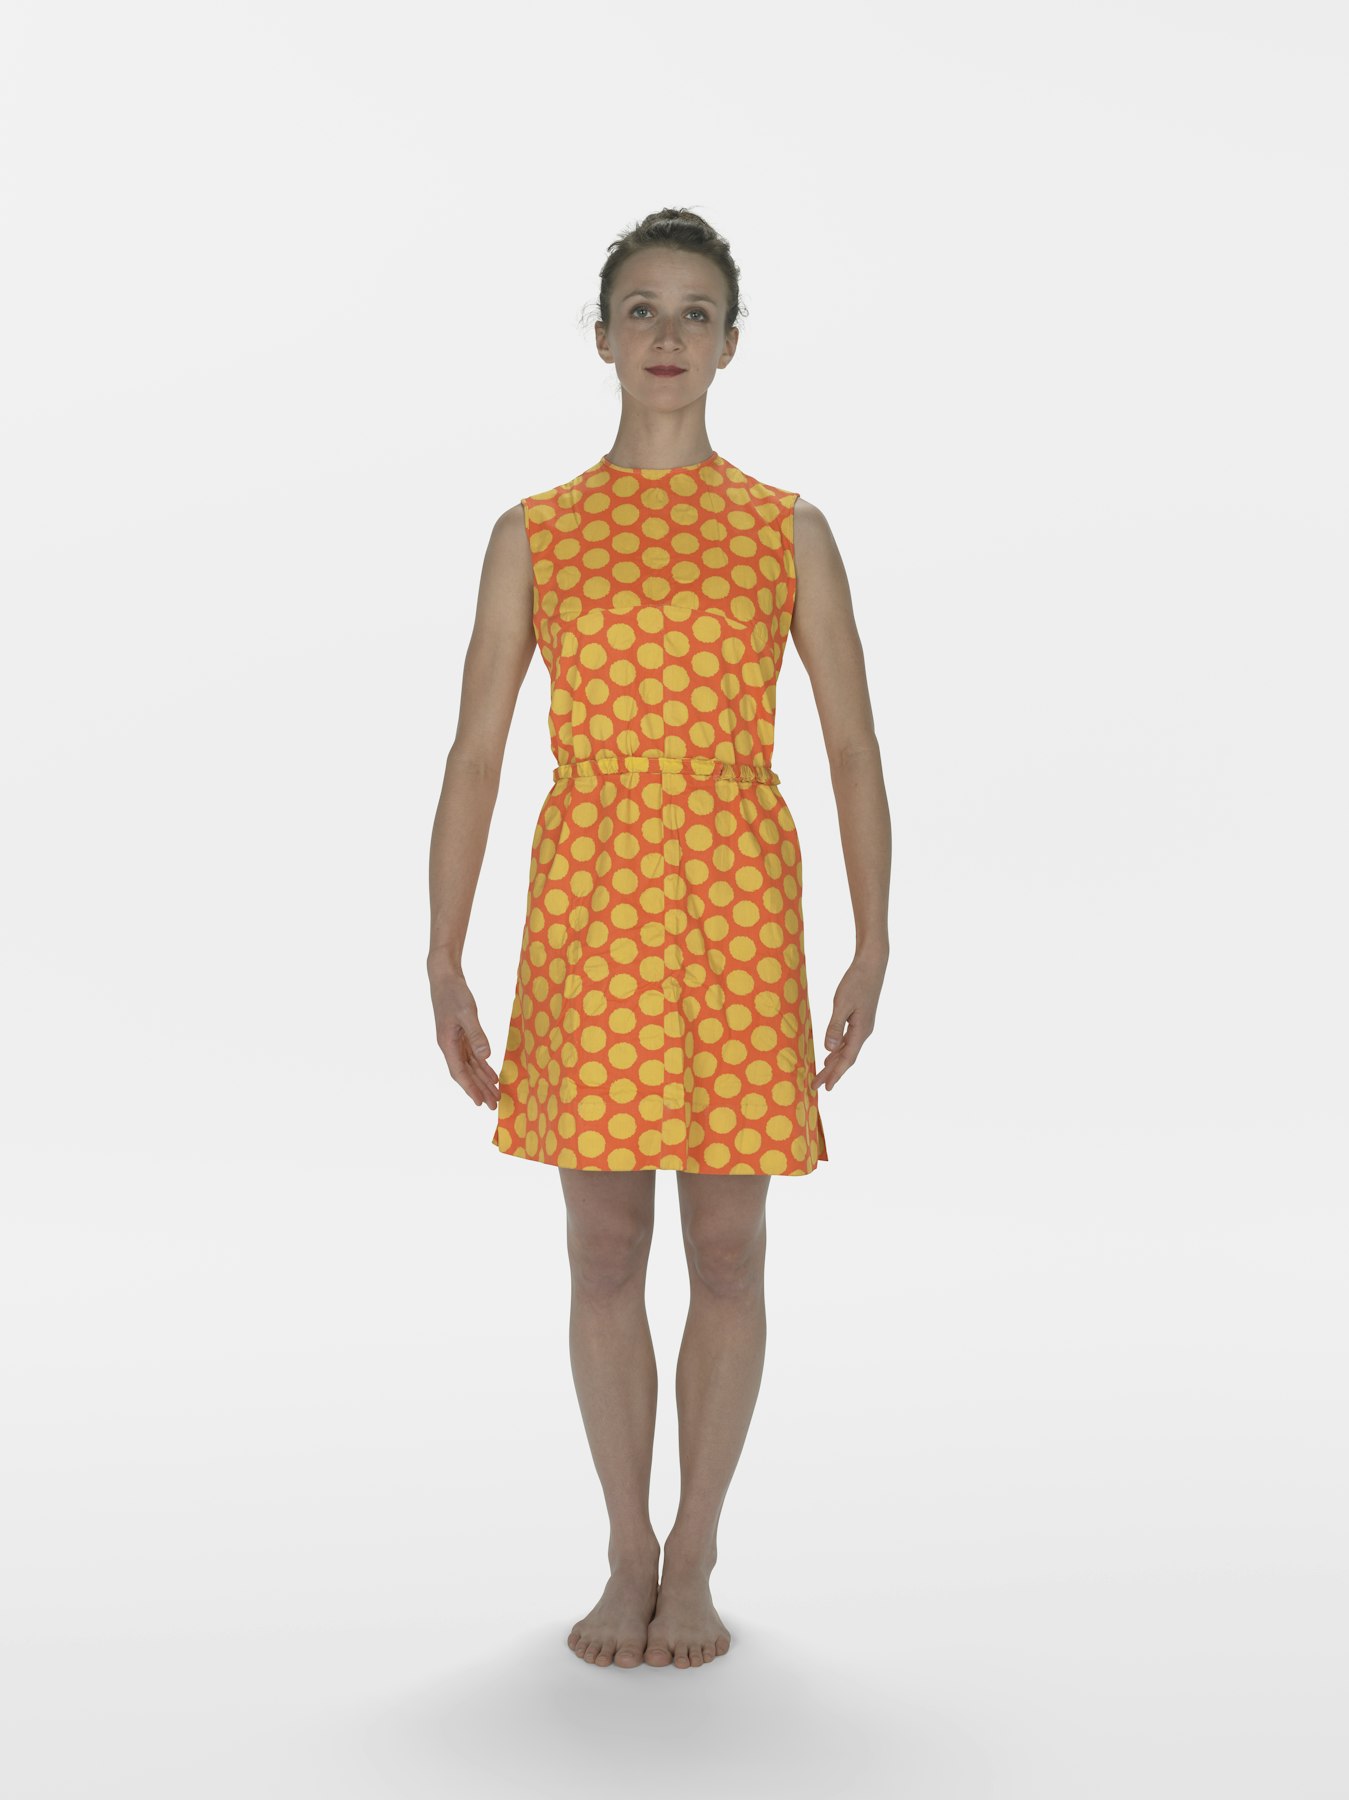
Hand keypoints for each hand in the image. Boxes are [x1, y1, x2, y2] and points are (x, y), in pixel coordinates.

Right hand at [429, 965, 500, 1107]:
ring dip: (482, 1080)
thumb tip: (486, 1056)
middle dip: (479, 1089)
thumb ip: (477, 1034)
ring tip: (496, 1094)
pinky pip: (473, 1056)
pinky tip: (492, 1075)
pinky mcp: (461, 1035)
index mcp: (447, 1043)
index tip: (479, 1103)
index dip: (470, 1088)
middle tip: (494, 1105)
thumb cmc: (454, 993)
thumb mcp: (467, 1013)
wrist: (444, 978)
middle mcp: (449, 1046)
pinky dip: (483, 1066)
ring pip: (470, 1066)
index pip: (459, 1072)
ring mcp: (455, 1041)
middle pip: (466, 1073)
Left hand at [814, 952, 884, 1093]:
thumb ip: (835, 1026)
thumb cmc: (857, 981)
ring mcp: (863, 1026)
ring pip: (847, 1049)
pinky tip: (831, 1052)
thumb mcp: (842, 1003)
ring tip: (822, 1074)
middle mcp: (864, 1031)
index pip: (847, 1058)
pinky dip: (838, 1049)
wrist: (872, 965)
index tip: (826, 1088)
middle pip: (846, 1058)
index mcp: (861, 1030)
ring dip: (834, 1062)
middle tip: (816, 1085)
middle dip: (832, 1072)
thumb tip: (828, 1049)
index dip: (835, 1074)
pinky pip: (847, 1040)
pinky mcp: (860, 1019)